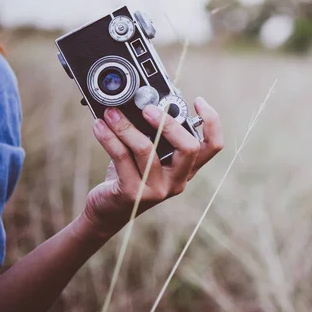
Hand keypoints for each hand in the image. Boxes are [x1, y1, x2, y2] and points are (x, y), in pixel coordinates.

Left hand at [82, 97, 222, 238]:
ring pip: (147, 151)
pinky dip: (109, 138)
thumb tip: (142, 101)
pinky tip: (99, 126)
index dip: (212, 122)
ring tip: (112, 113)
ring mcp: (157, 189)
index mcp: (187, 167)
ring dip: (127, 127)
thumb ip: (153, 134)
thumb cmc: (129, 174)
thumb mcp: (147, 154)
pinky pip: (122, 158)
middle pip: (189, 148)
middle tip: (148, 108)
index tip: (198, 101)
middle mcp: (178, 180)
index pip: (213, 146)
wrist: (108, 210)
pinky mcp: (134, 194)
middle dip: (170, 123)